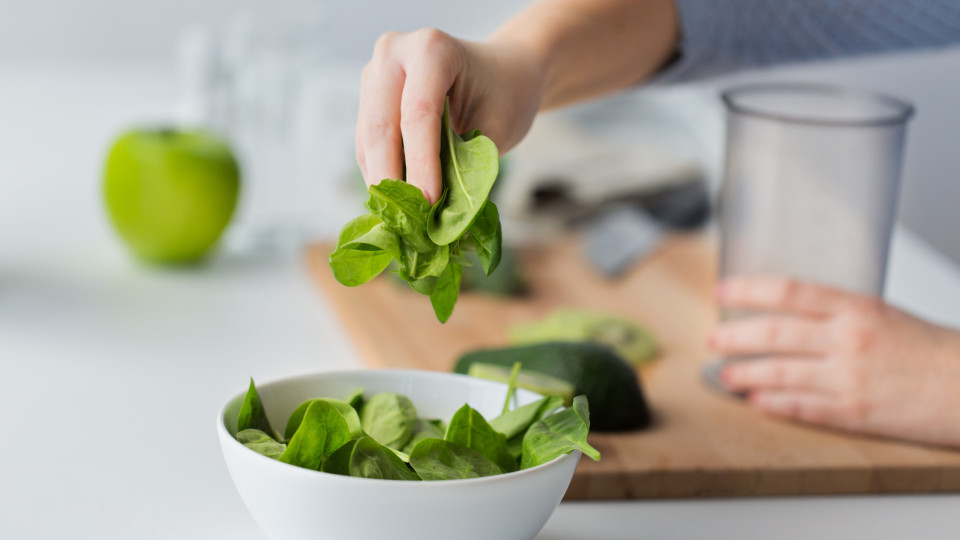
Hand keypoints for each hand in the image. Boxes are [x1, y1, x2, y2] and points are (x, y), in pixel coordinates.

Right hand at [356, 28, 544, 202]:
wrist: (501, 72)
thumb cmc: (506, 95)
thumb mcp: (497, 128)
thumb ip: (466, 164)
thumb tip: (439, 213)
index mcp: (432, 49)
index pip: (418, 113)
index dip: (421, 163)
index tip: (429, 204)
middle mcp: (394, 53)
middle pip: (381, 125)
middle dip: (392, 178)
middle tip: (406, 221)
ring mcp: (375, 74)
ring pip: (368, 139)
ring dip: (382, 181)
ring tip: (402, 219)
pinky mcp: (368, 98)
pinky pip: (366, 144)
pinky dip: (380, 174)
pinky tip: (396, 203)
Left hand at [709, 276, 959, 447]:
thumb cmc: (935, 352)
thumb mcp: (885, 316)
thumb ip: (839, 316)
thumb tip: (793, 318)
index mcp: (856, 309)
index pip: (788, 292)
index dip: (747, 290)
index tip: (722, 292)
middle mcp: (847, 339)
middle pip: (772, 333)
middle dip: (734, 337)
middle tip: (713, 340)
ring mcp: (848, 377)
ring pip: (778, 372)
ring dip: (744, 374)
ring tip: (726, 376)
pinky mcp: (854, 413)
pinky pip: (801, 407)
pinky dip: (773, 404)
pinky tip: (756, 403)